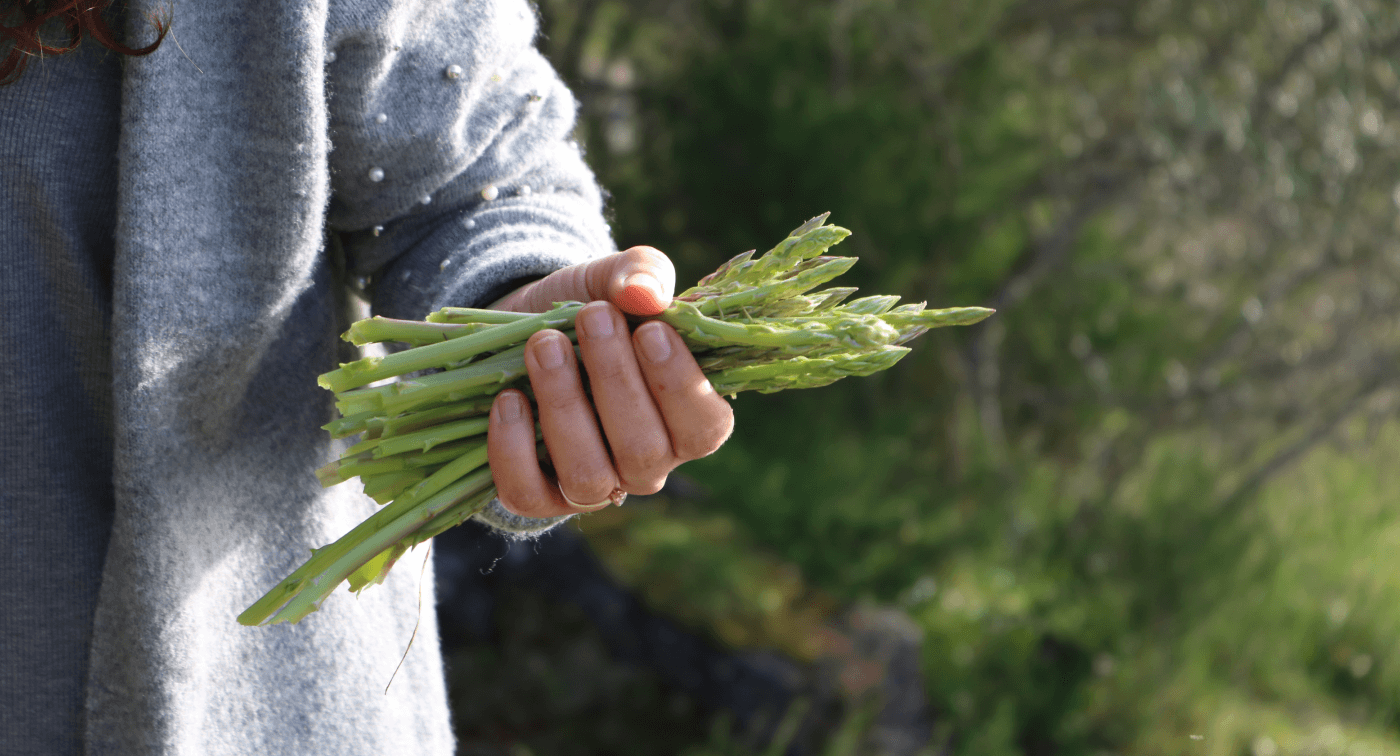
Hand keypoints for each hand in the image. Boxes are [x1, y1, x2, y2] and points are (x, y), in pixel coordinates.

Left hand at [487, 247, 734, 516]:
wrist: (522, 330)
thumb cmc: (590, 309)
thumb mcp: (616, 280)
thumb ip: (644, 275)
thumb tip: (645, 293)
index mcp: (684, 422)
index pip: (704, 429)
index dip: (681, 386)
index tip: (650, 331)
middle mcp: (645, 466)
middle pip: (644, 451)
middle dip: (615, 380)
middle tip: (592, 318)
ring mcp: (591, 487)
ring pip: (588, 476)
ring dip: (564, 407)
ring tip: (544, 345)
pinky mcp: (537, 496)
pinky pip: (527, 495)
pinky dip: (513, 448)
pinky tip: (509, 396)